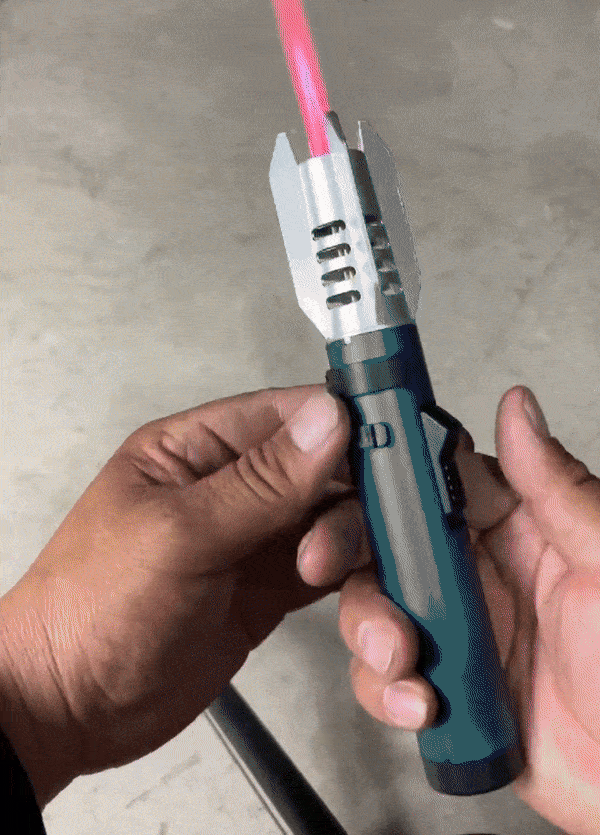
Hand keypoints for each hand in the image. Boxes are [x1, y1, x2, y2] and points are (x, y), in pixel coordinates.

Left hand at [0, 385, 371, 808]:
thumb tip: (330, 420)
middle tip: (354, 557)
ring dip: (365, 568)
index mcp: (198, 449)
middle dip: (359, 514)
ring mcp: (254, 541)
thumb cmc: (91, 610)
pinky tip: (374, 630)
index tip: (401, 457)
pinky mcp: (269, 592)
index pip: (291, 416)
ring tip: (361, 615)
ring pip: (338, 531)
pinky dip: (360, 602)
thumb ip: (260, 483)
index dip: (350, 430)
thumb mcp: (178, 537)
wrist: (67, 710)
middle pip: (328, 475)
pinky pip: (333, 582)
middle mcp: (232, 487)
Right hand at [300, 386, 598, 834]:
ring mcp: (456, 629)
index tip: (350, 470)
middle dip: (347, 546)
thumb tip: (518, 409)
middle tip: (327, 558)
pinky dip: (384, 689)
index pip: (435, 475)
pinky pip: (383, 674)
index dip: (386, 469)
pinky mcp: (441, 686)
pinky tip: (420, 701)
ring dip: (368, 628)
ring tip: (402, 655)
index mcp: (519, 525)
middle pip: (385, 536)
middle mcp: (480, 570)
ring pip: (371, 603)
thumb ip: (556, 488)